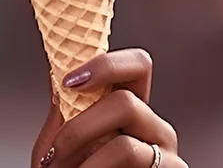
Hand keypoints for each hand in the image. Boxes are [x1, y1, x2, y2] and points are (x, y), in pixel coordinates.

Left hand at [30, 49, 186, 167]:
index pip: (137, 65)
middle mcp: (153, 126)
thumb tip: (57, 70)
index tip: (69, 81)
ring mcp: (167, 154)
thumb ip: (65, 108)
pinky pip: (130, 162)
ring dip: (84, 162)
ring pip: (126, 144)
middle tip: (55, 152)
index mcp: (130, 106)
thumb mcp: (63, 138)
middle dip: (80, 128)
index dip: (106, 64)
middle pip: (127, 102)